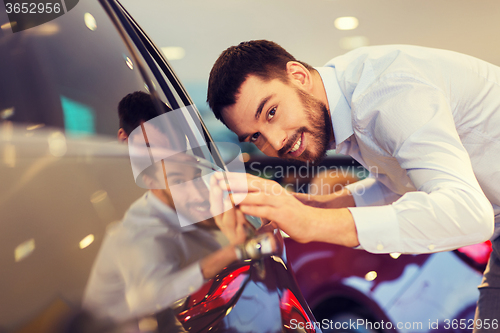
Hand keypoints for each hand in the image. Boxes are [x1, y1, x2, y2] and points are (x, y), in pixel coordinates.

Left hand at [216, 172, 358, 246]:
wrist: (310, 223)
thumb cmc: (290, 214)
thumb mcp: (273, 202)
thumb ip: (259, 198)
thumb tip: (242, 197)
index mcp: (270, 186)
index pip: (248, 178)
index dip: (232, 177)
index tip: (217, 175)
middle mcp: (273, 190)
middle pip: (249, 183)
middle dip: (232, 182)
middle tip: (217, 180)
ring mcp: (278, 201)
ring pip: (255, 195)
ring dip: (240, 195)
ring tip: (226, 194)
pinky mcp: (280, 213)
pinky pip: (264, 209)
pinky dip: (252, 208)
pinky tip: (242, 208)